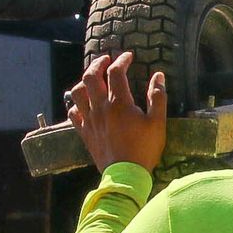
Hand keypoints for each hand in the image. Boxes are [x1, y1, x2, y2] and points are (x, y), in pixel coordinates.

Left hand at [66, 52, 167, 172]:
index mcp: (119, 103)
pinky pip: (73, 113)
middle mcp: (100, 107)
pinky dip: (76, 104)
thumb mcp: (157, 123)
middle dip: (98, 64)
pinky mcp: (84, 132)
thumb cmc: (144, 149)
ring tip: (93, 79)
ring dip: (83, 82)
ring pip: (77, 92)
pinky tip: (83, 104)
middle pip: (90, 76)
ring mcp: (90, 120)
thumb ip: (157, 97)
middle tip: (106, 61)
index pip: (115, 72)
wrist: (125, 176)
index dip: (121, 60)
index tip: (128, 56)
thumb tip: (158, 76)